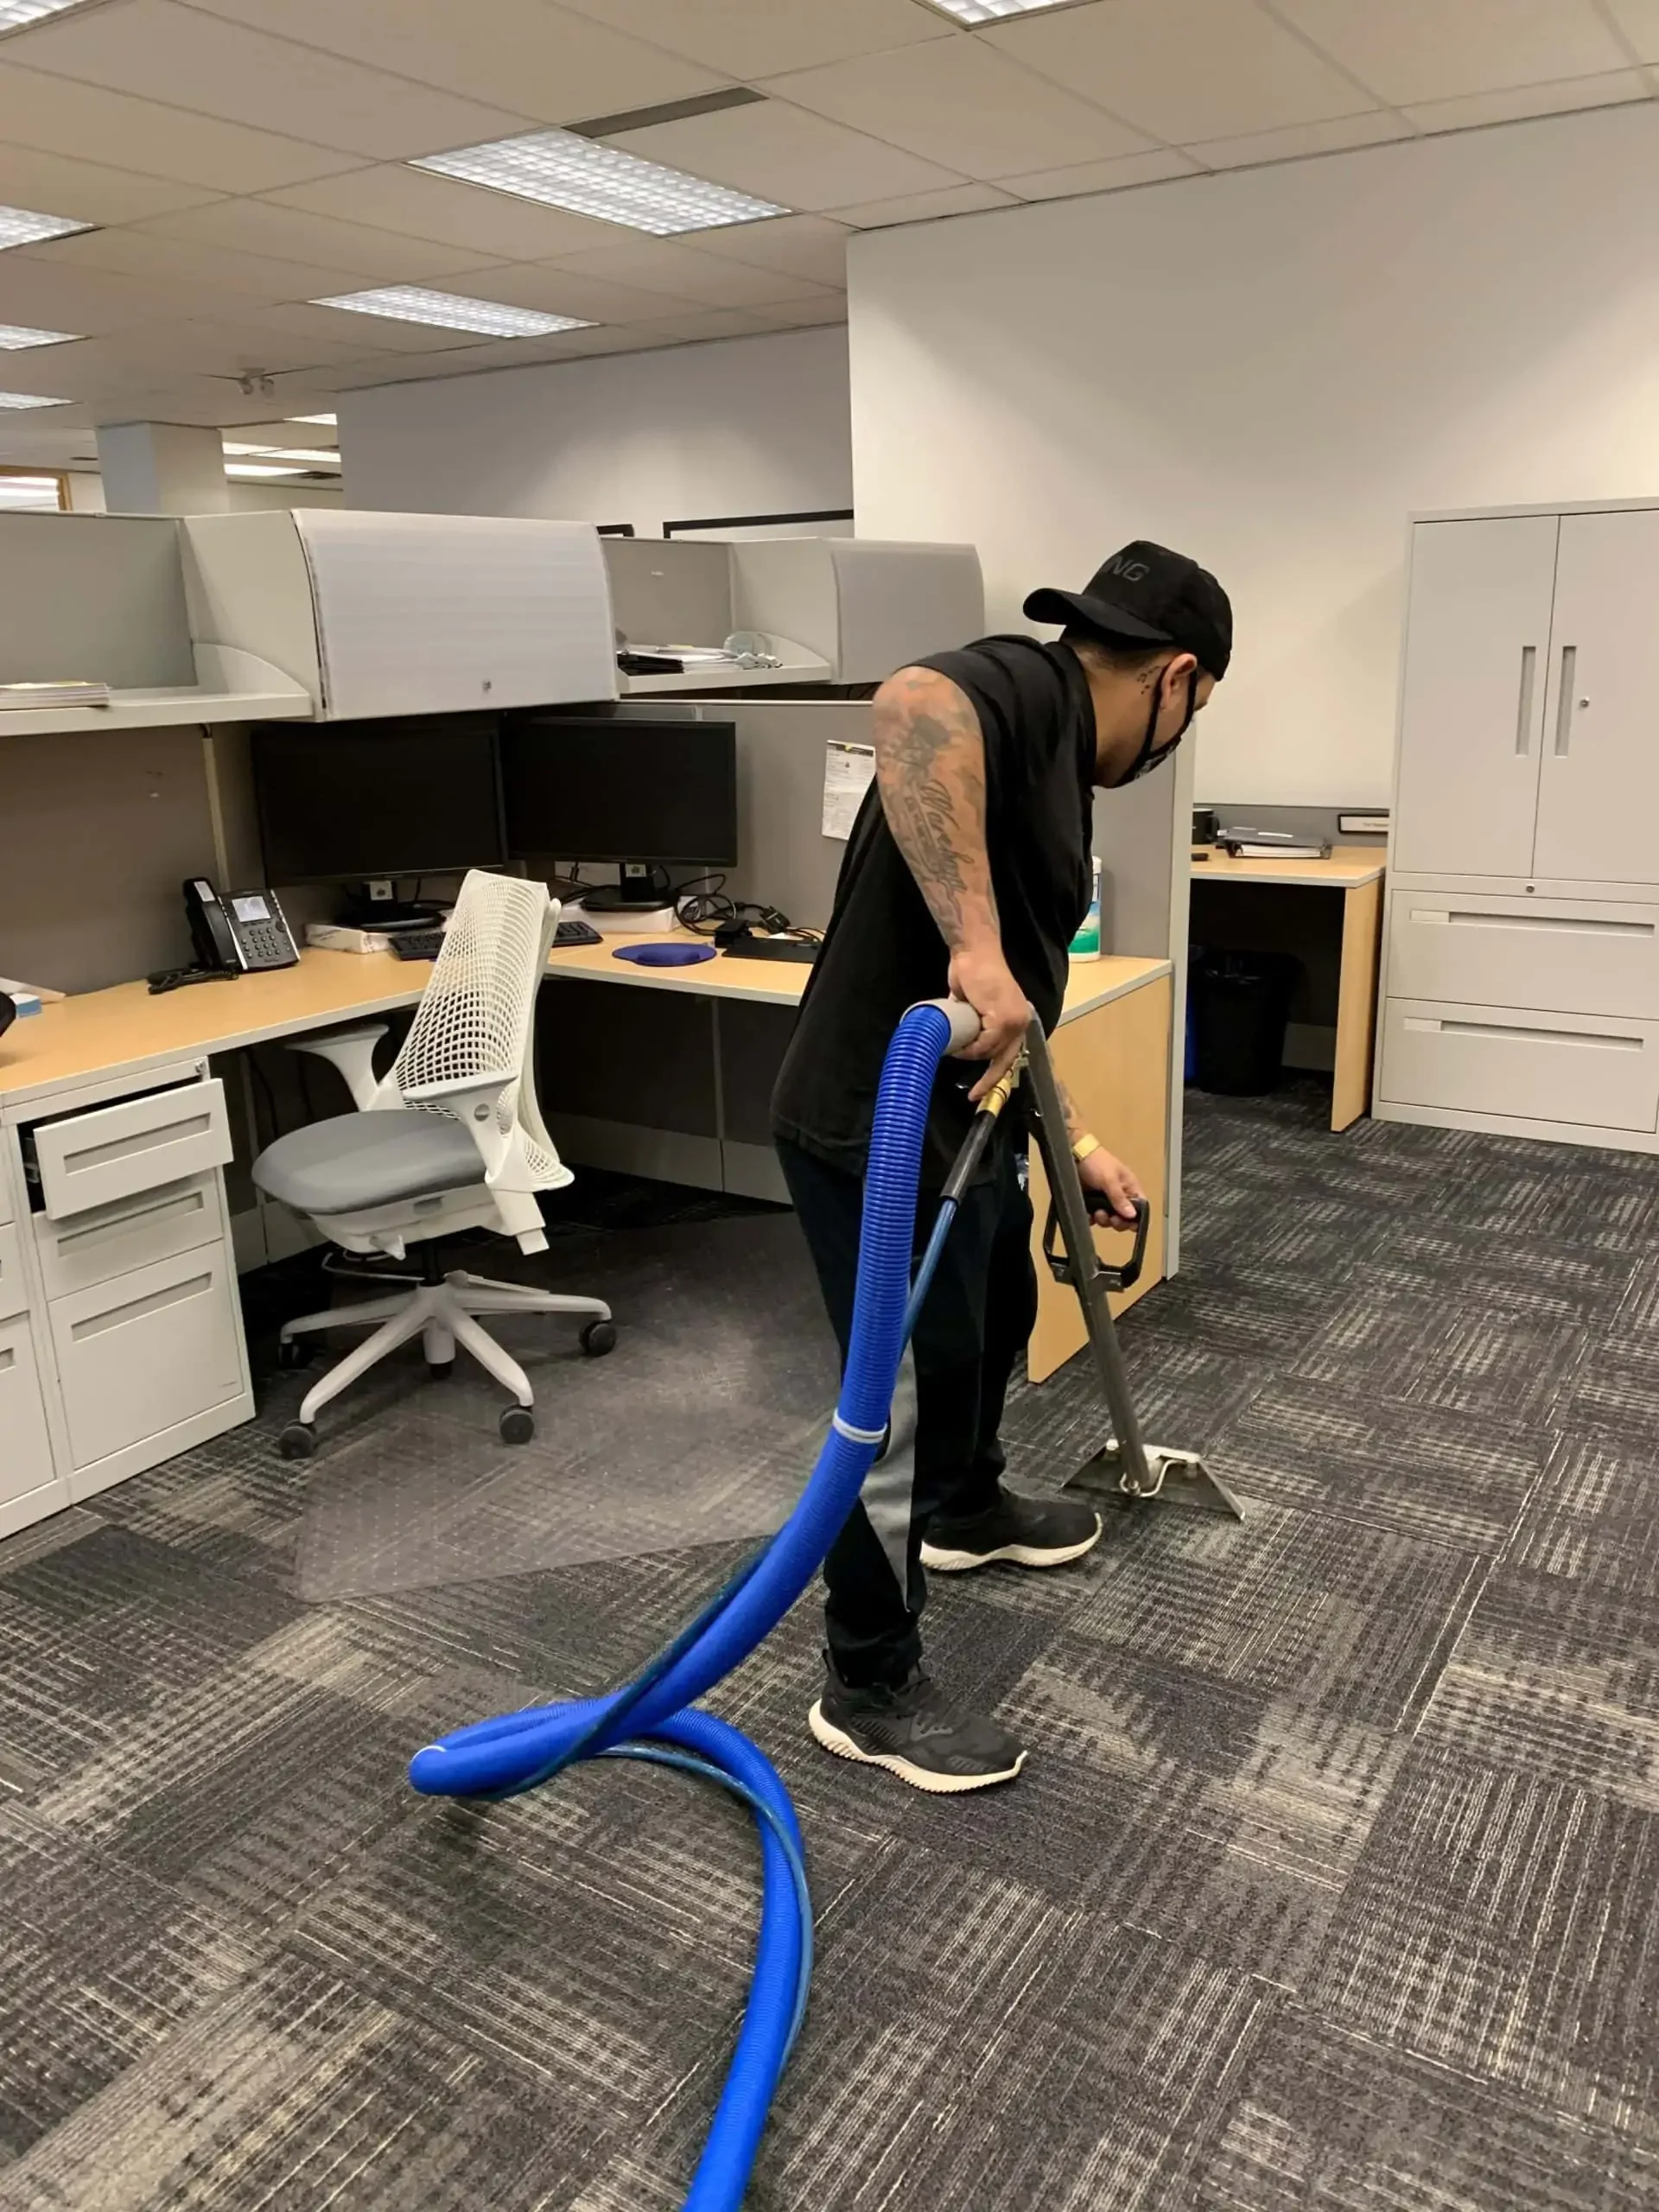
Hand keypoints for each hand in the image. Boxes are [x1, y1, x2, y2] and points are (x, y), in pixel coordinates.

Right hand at [947, 942, 1032, 1100]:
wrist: (973, 953)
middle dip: (989, 1081)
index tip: (981, 1091)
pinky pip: (985, 1043)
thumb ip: (973, 1024)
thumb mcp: (974, 1006)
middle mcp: (1020, 1021)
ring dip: (971, 1054)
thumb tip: (962, 1041)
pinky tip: (959, 1046)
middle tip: (974, 1096)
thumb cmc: (971, 974)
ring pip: (991, 1052)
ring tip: (955, 1048)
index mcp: (1016, 1019)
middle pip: (1006, 1060)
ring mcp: (1013, 1020)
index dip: (996, 1075)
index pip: (1010, 1054)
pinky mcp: (1003, 1018)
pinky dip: (971, 1048)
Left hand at [1078, 1146, 1143, 1230]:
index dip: (1137, 1218)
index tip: (1130, 1226)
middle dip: (1118, 1221)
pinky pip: (1093, 1217)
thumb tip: (1132, 1216)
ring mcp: (1103, 1200)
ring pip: (1108, 1219)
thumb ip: (1119, 1198)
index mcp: (1128, 1187)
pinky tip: (1088, 1216)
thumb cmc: (1096, 1162)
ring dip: (1104, 1220)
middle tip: (1110, 1219)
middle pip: (1124, 1217)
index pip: (1140, 1207)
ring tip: (1097, 1213)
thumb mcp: (1109, 1179)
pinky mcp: (1090, 1203)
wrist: (1072, 1154)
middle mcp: (1118, 1195)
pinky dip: (1091, 1219)